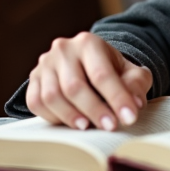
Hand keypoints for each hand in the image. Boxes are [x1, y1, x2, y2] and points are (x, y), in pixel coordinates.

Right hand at [25, 31, 152, 130]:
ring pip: (52, 96)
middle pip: (74, 86)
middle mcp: (64, 50)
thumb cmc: (112, 70)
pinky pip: (35, 102)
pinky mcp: (33, 79)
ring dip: (70, 116)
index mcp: (89, 42)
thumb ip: (136, 85)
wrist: (89, 63)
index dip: (116, 98)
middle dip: (94, 110)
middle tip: (110, 127)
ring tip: (87, 127)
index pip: (102, 74)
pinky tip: (70, 123)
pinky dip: (52, 117)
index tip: (129, 118)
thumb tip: (134, 104)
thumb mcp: (131, 73)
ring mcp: (45, 64)